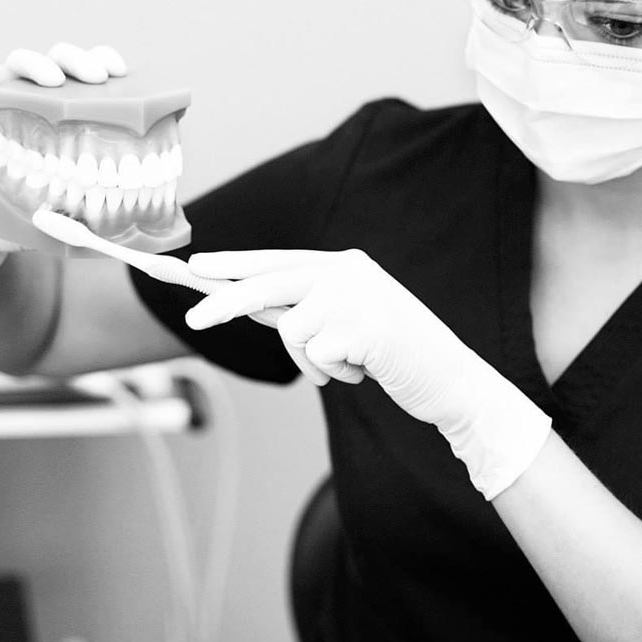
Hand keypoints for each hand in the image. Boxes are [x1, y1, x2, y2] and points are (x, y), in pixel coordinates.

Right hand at [0, 43, 127, 287]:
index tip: (119, 73)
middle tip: (97, 78)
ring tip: (54, 81)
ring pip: (17, 65)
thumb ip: (82, 223)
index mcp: (61, 119)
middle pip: (57, 62)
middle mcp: (32, 104)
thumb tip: (117, 240)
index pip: (85, 77)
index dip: (102, 64)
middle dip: (78, 60)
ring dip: (37, 65)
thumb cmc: (19, 216)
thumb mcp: (57, 220)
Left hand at [181, 248, 551, 498]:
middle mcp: (346, 270)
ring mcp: (355, 296)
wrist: (451, 380)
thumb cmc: (394, 354)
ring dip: (312, 362)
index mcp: (342, 264)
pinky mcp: (362, 327)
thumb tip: (243, 301)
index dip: (234, 265)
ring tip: (350, 365)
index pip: (276, 261)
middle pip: (268, 284)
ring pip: (292, 332)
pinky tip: (366, 371)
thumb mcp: (346, 322)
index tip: (193, 267)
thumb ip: (303, 308)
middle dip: (224, 303)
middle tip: (190, 322)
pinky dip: (334, 374)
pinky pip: (316, 358)